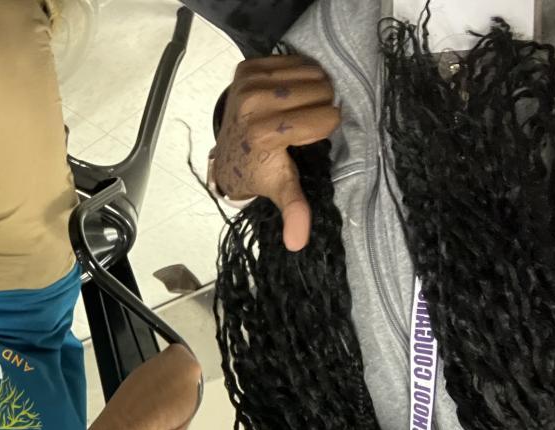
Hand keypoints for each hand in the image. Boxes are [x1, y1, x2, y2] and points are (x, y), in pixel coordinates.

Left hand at [210, 55, 340, 251]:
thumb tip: (298, 244)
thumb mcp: (279, 188)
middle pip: (322, 91)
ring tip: (294, 110)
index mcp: (266, 134)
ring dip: (312, 91)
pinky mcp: (247, 68)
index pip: (326, 118)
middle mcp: (254, 104)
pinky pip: (296, 60)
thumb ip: (293, 210)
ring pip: (313, 73)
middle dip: (320, 108)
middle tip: (301, 124)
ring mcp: (248, 83)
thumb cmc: (259, 169)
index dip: (324, 129)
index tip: (305, 140)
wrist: (228, 151)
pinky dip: (298, 76)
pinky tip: (284, 96)